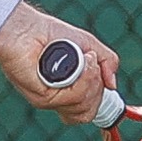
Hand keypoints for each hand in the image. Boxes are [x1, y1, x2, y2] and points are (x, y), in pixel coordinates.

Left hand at [0, 2, 119, 124]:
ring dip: (92, 81)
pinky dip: (84, 79)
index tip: (102, 78)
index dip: (100, 100)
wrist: (29, 27)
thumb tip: (113, 85)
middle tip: (93, 63)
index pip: (86, 113)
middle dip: (98, 88)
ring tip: (86, 58)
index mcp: (66, 92)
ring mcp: (48, 99)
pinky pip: (72, 97)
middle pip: (87, 113)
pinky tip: (83, 61)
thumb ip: (108, 63)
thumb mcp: (90, 46)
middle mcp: (57, 98)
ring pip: (83, 106)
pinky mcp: (41, 96)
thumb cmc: (52, 33)